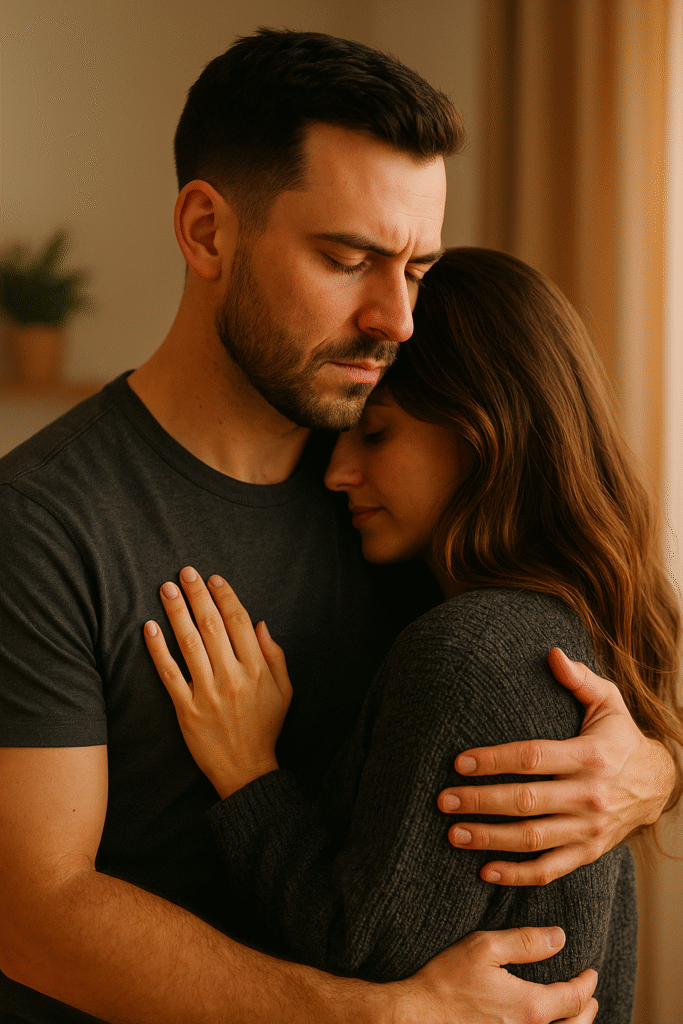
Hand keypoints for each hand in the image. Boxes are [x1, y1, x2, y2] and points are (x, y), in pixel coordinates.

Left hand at [144, 567, 292, 798]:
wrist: (246, 770)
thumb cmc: (265, 727)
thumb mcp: (284, 690)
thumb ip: (274, 655)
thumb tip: (260, 623)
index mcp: (257, 670)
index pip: (239, 623)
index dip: (225, 597)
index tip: (213, 579)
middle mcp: (232, 677)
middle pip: (211, 626)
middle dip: (197, 595)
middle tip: (185, 573)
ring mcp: (207, 693)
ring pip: (189, 644)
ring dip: (176, 613)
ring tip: (166, 589)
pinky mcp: (186, 709)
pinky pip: (169, 673)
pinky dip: (158, 649)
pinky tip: (149, 627)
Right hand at [398, 926, 597, 1023]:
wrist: (417, 1017)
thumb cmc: (447, 980)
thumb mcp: (484, 947)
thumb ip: (525, 941)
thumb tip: (559, 938)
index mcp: (531, 1007)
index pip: (573, 998)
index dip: (586, 984)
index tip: (591, 972)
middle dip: (587, 1010)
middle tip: (591, 996)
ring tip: (577, 1016)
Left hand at [437, 647, 675, 885]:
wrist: (659, 785)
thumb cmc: (620, 738)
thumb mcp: (609, 702)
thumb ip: (579, 679)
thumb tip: (552, 653)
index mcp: (589, 756)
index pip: (532, 758)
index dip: (494, 760)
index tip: (459, 762)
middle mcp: (589, 795)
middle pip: (526, 801)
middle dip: (480, 802)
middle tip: (443, 800)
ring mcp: (589, 828)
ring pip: (533, 839)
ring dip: (490, 839)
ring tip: (453, 834)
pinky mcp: (589, 852)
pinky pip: (549, 869)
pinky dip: (516, 874)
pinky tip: (484, 870)